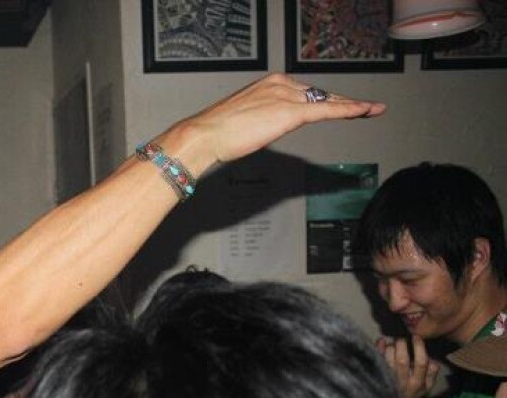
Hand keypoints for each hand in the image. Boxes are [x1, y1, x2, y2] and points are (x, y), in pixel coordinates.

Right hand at [169, 73, 385, 176]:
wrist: (205, 134)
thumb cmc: (216, 132)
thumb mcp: (243, 120)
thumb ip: (261, 119)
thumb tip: (264, 128)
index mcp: (269, 84)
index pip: (304, 92)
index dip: (324, 101)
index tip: (336, 105)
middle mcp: (281, 84)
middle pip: (318, 96)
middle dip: (342, 103)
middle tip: (363, 108)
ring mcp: (286, 96)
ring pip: (326, 102)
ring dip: (350, 106)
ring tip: (370, 110)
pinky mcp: (291, 112)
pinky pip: (326, 111)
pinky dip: (349, 110)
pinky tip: (364, 111)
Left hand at [376, 335, 439, 397]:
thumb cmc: (411, 393)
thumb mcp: (426, 386)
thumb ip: (432, 372)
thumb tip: (433, 359)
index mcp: (418, 382)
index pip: (421, 363)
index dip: (419, 348)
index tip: (416, 337)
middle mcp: (403, 382)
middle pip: (402, 360)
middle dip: (401, 345)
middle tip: (400, 339)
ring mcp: (388, 381)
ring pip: (387, 362)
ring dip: (389, 348)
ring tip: (391, 344)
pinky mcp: (376, 379)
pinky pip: (376, 362)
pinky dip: (377, 350)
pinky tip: (379, 342)